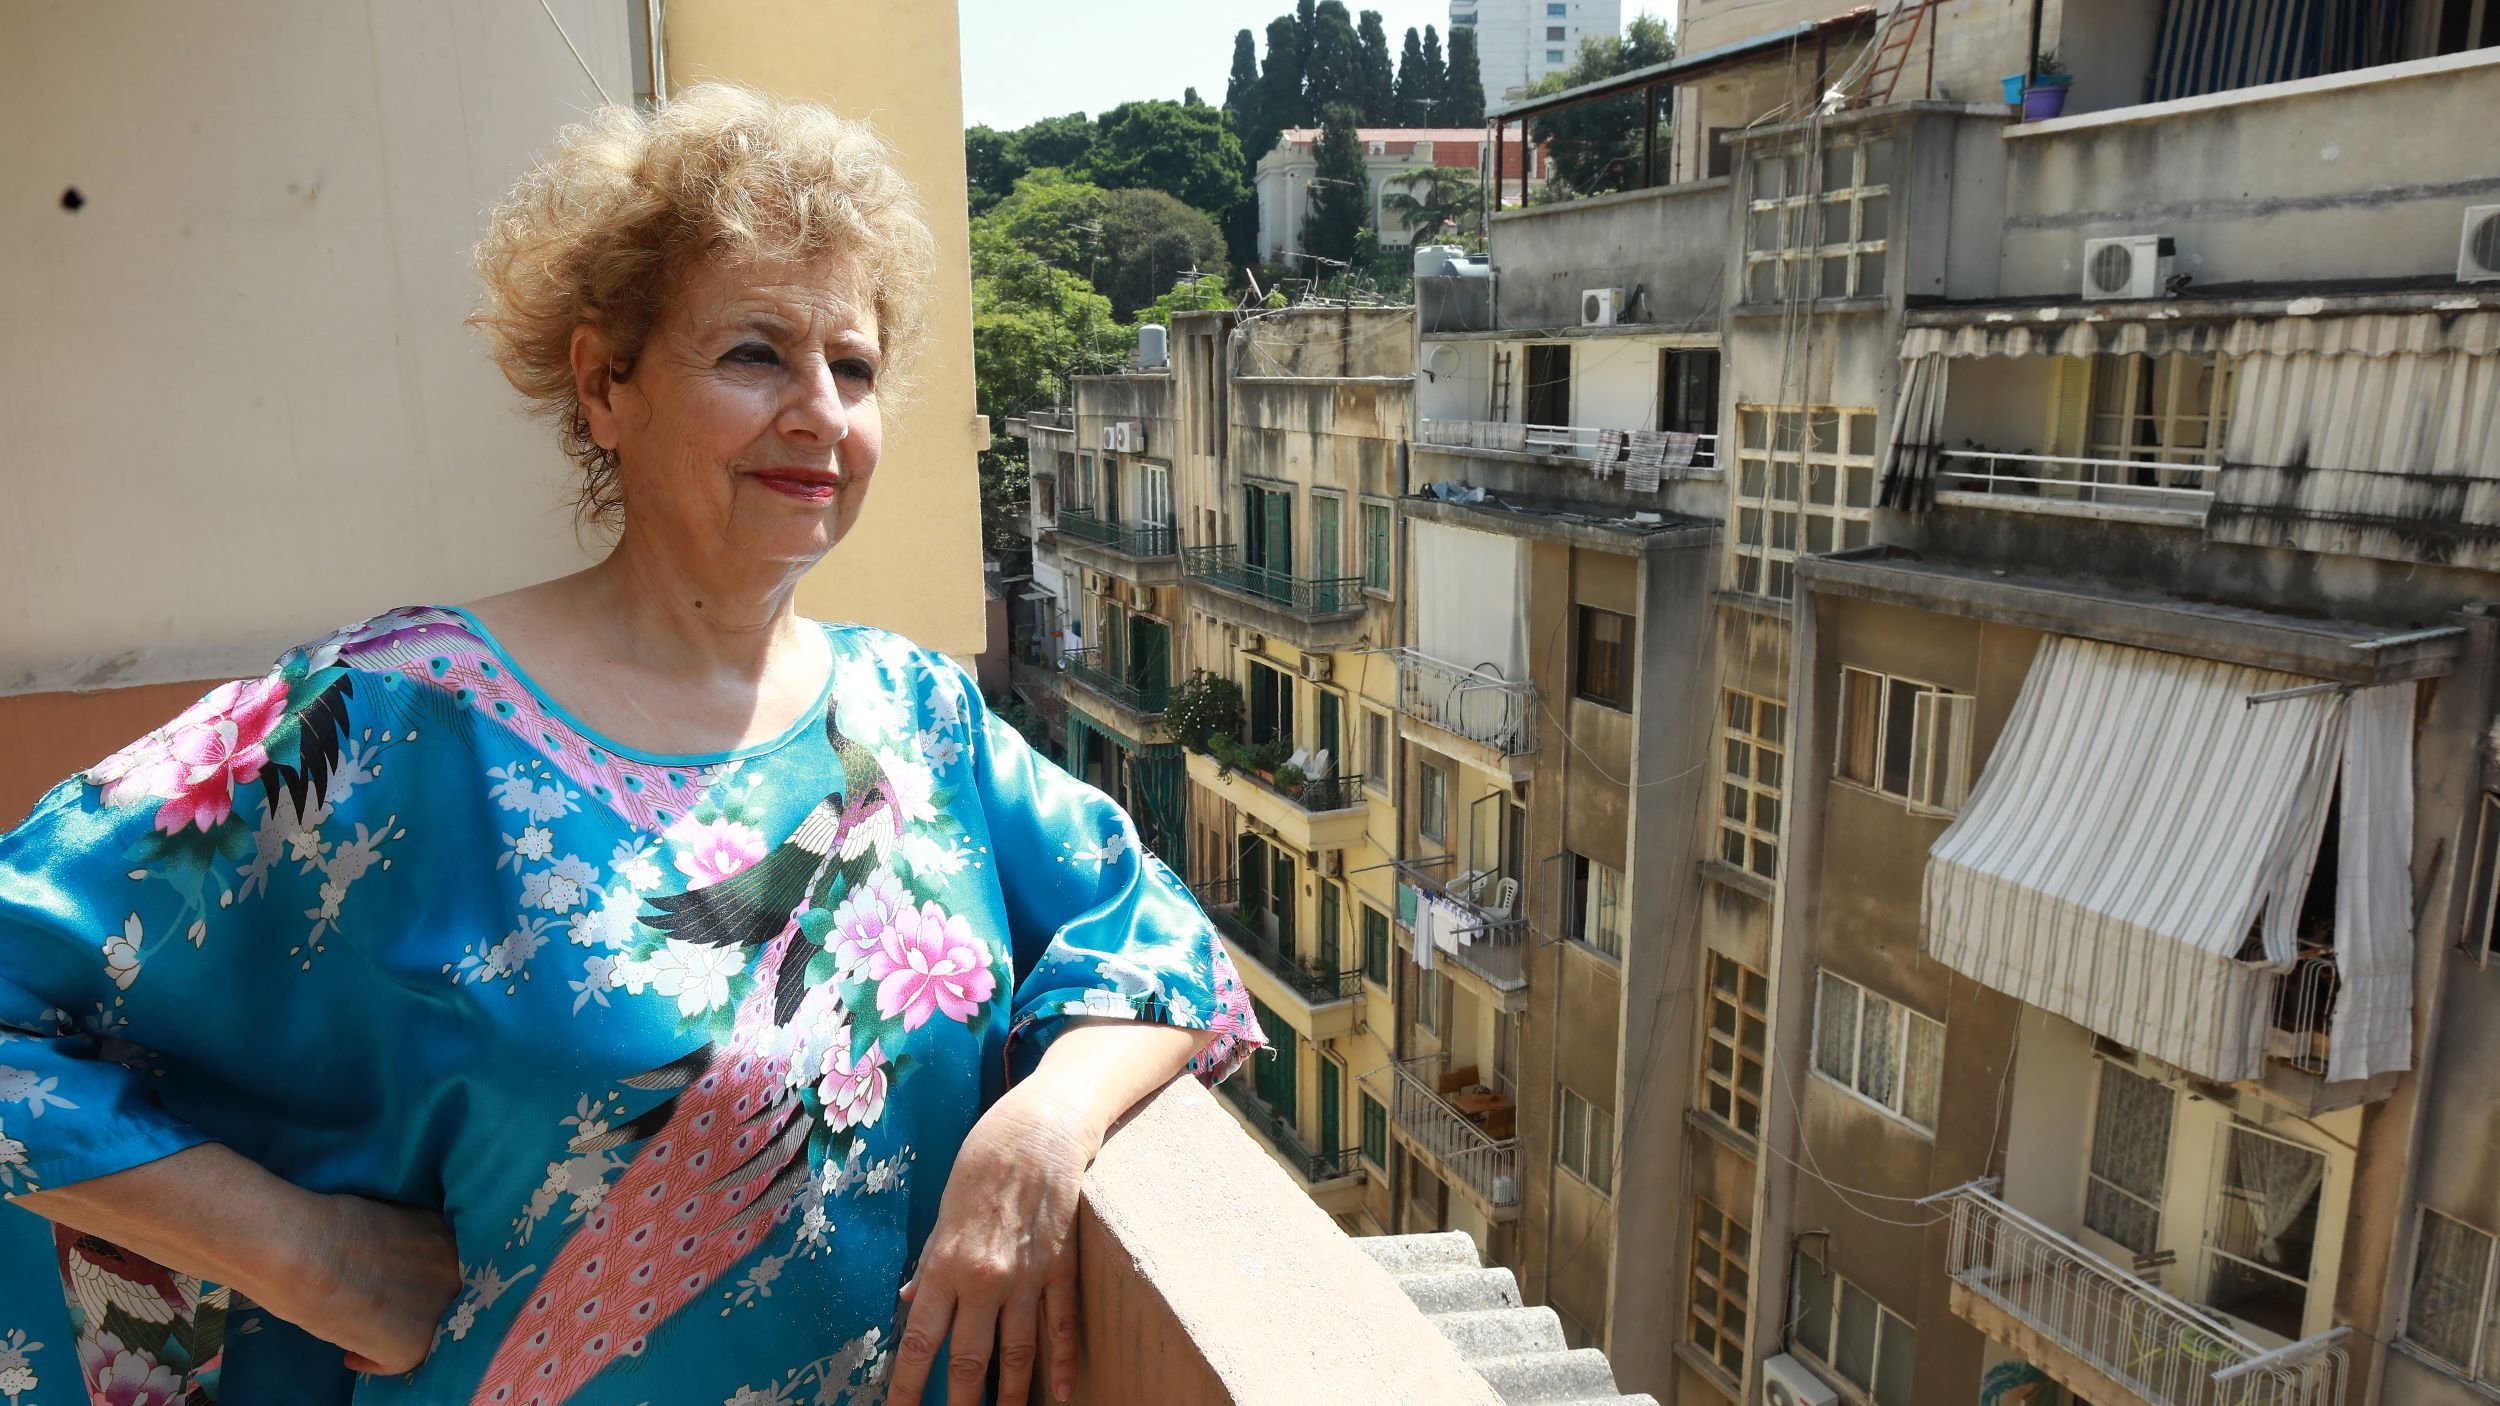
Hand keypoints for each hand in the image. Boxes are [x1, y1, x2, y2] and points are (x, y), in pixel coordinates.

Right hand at [257, 1193, 462, 1375]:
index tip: (387, 1286)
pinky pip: (395, 1361)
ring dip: (390, 1331)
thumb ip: (395, 1245)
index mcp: (442, 1234)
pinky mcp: (415, 1344)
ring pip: (418, 1329)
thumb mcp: (381, 1222)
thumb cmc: (325, 1226)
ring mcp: (437, 1308)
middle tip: (370, 1307)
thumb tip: (385, 1264)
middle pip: (432, 1297)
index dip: (411, 1280)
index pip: (435, 1268)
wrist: (305, 1251)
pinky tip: (350, 1353)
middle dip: (405, 1304)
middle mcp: (450, 1270)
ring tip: (355, 1327)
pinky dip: (371, 1360)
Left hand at [886, 1084, 1097, 1405]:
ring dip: (1010, 1395)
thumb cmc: (982, 1164)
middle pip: (968, 1360)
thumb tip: (912, 1303)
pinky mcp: (1060, 1268)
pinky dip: (1063, 1362)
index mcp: (944, 1265)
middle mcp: (983, 1279)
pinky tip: (1061, 1392)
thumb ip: (930, 1264)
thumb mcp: (942, 1213)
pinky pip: (1061, 1325)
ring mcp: (1026, 1277)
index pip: (920, 1341)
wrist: (1037, 1130)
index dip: (906, 1385)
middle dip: (958, 1403)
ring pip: (1017, 1352)